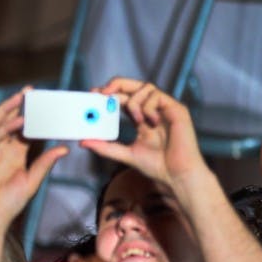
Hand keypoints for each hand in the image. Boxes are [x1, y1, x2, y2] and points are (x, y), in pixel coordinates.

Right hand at [0, 89, 67, 230]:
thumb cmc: (8, 204)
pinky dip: (5, 128)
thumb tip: (64, 148)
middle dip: (18, 105)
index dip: (32, 116)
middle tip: (31, 92)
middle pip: (7, 121)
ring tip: (21, 97)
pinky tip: (18, 122)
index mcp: (13, 153)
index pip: (22, 129)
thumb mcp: (33, 180)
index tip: (44, 104)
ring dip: (7, 109)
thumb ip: (45, 162)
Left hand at [82, 78, 204, 188]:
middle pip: (134, 86)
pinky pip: (157, 96)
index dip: (109, 93)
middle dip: (116, 85)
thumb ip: (105, 147)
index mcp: (141, 118)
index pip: (123, 98)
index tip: (93, 94)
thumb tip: (83, 142)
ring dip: (134, 101)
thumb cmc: (157, 166)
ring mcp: (165, 109)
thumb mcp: (125, 154)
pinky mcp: (177, 109)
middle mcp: (153, 110)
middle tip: (103, 93)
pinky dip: (148, 106)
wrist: (177, 175)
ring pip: (146, 87)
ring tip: (136, 120)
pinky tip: (149, 122)